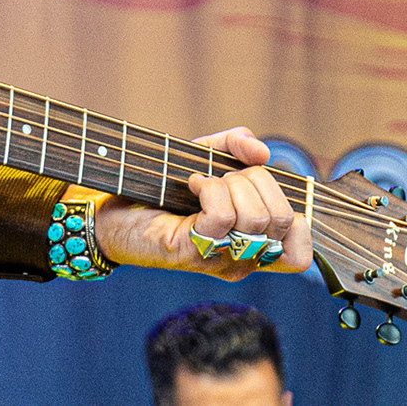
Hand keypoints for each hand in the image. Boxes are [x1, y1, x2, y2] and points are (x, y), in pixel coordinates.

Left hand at [89, 126, 312, 279]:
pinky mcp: (192, 251)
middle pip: (282, 219)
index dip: (294, 216)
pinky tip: (191, 184)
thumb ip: (235, 146)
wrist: (106, 211)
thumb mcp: (204, 157)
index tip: (256, 191)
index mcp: (251, 246)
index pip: (301, 251)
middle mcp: (241, 260)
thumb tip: (261, 152)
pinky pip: (223, 217)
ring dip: (230, 184)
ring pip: (256, 217)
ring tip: (203, 183)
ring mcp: (218, 259)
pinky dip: (209, 188)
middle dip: (255, 183)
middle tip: (222, 178)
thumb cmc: (156, 188)